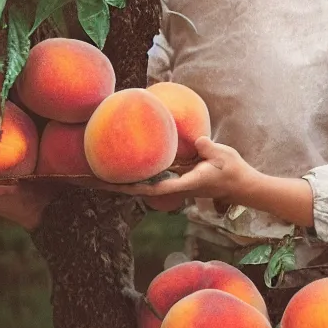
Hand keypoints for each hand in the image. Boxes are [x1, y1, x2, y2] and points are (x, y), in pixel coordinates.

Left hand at [68, 136, 260, 204]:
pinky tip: (124, 165)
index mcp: (184, 184)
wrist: (241, 185)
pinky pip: (153, 174)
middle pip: (139, 187)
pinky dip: (136, 171)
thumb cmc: (233, 171)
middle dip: (114, 185)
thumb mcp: (224, 156)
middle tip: (85, 179)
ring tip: (94, 172)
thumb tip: (198, 139)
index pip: (154, 187)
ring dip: (121, 179)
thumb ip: (209, 148)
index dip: (132, 186)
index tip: (111, 185)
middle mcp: (175, 185)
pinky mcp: (178, 176)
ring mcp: (175, 181)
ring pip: (143, 182)